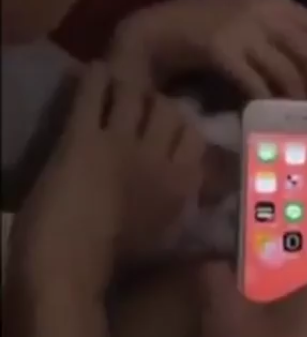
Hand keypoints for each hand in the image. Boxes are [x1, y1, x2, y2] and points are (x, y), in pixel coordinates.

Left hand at [8, 63, 205, 293]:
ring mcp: (122, 143)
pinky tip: (93, 72)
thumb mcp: (166, 233)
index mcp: (182, 183)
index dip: (184, 126)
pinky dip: (94, 78)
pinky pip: (93, 93)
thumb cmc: (115, 260)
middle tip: (142, 104)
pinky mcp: (82, 138)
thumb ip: (186, 205)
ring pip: (138, 93)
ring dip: (127, 85)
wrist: (68, 264)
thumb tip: (208, 199)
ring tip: (118, 84)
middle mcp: (159, 157)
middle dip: (157, 103)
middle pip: (170, 109)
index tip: (173, 126)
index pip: (196, 137)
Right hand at [108, 0, 306, 102]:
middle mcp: (270, 12)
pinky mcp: (220, 47)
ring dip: (302, 106)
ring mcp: (245, 27)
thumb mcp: (261, 33)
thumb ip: (291, 49)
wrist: (159, 28)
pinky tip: (272, 125)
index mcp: (285, 6)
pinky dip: (268, 107)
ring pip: (289, 73)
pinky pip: (255, 84)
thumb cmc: (215, 37)